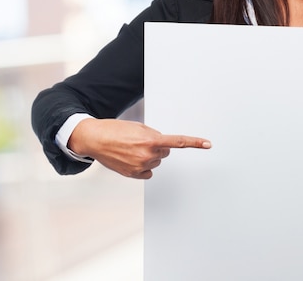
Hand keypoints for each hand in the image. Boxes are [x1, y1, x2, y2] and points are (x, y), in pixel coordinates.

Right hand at [68, 118, 211, 178]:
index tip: (208, 144)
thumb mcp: (139, 127)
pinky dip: (143, 167)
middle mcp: (148, 155)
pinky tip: (130, 160)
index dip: (194, 142)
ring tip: (131, 149)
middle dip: (157, 147)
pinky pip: (148, 172)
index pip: (177, 142)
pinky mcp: (133, 175)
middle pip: (165, 152)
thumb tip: (163, 146)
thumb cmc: (116, 130)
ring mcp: (140, 166)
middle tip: (140, 141)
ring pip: (156, 162)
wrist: (95, 139)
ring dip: (148, 156)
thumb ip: (154, 135)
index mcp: (151, 140)